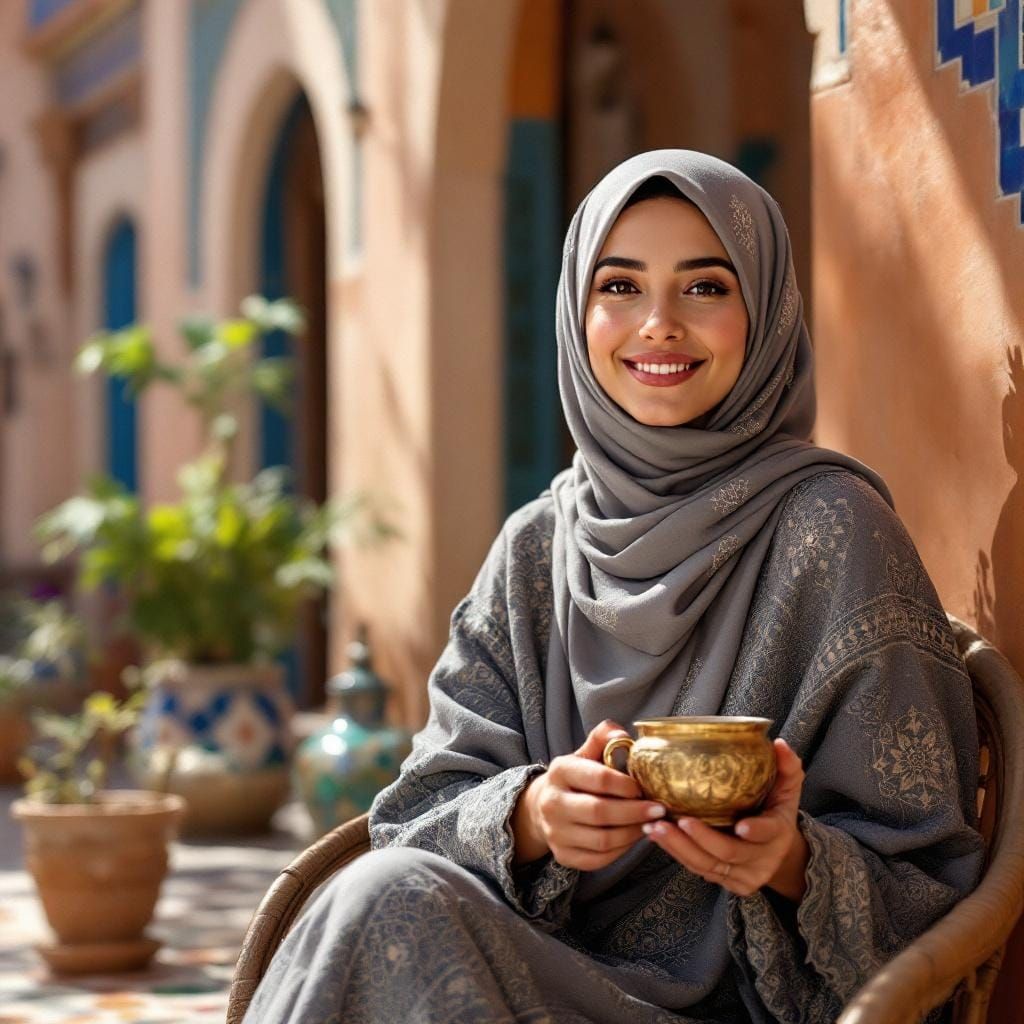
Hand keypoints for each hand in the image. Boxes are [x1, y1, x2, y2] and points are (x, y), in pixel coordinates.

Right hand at [512, 720, 667, 870]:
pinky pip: (598, 859)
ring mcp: (555, 832)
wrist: (543, 806)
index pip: (598, 779)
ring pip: (602, 840)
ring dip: (632, 833)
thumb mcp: (585, 753)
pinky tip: (633, 837)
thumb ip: (603, 738)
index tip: (644, 787)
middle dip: (635, 812)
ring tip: (650, 824)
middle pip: (600, 812)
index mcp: (560, 771)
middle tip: (659, 810)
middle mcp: (552, 803)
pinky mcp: (563, 855)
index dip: (626, 785)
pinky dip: (621, 851)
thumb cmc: (575, 777)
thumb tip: (622, 733)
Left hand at [641, 738, 808, 900]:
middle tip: (677, 820)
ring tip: (654, 827)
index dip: (756, 831)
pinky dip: (676, 852)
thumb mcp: (788, 787)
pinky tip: (656, 835)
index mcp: (778, 833)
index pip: (768, 833)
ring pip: (707, 865)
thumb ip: (787, 766)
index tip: (740, 826)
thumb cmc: (776, 809)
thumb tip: (779, 743)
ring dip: (678, 847)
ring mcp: (742, 875)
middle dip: (700, 839)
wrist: (778, 850)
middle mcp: (762, 860)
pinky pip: (698, 869)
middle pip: (728, 853)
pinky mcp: (726, 882)